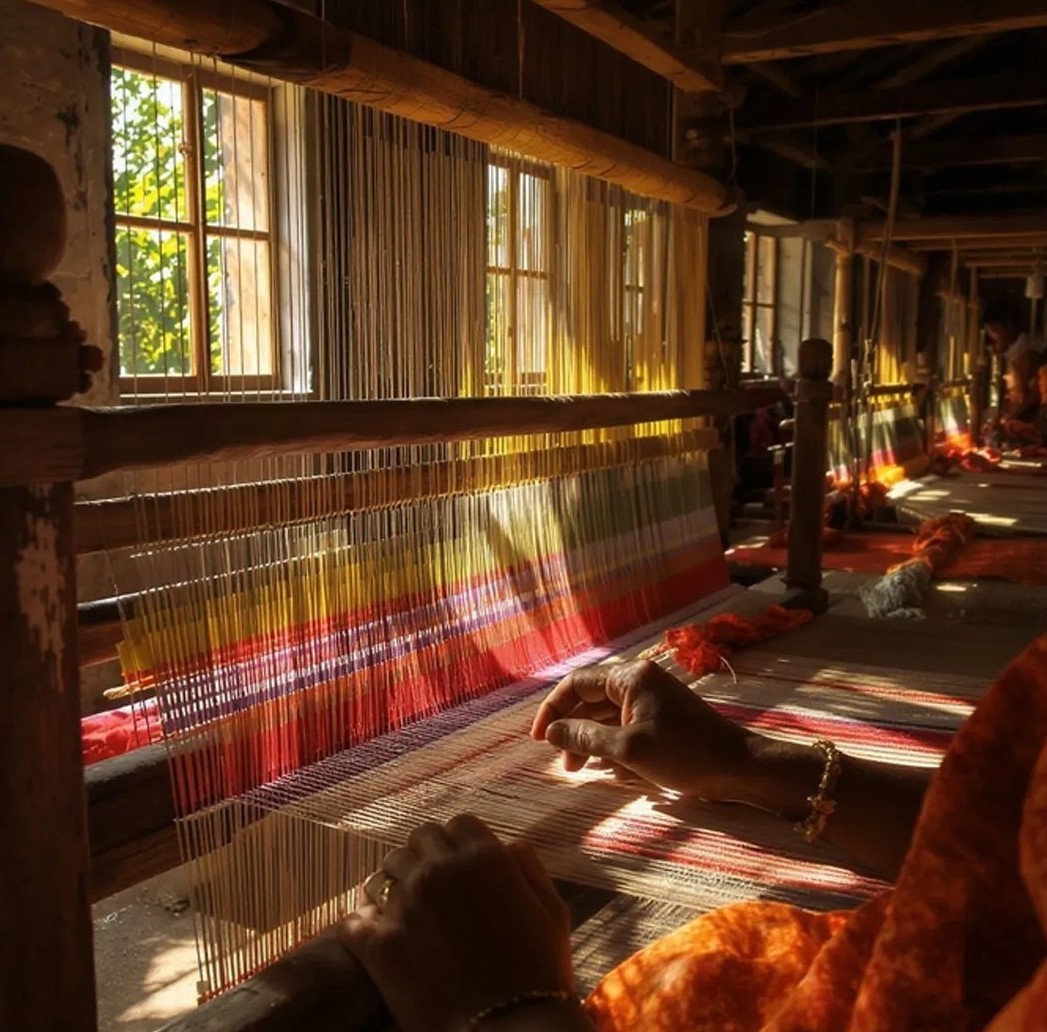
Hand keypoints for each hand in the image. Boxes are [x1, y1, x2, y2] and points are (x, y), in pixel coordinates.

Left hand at [340, 815, 573, 1031]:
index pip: (458, 823)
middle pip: (418, 839)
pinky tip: (374, 939)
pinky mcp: (380, 946)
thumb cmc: (539, 975)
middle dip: (426, 856)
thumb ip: (531, 871)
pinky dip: (362, 927)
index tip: (460, 862)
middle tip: (432, 886)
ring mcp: (407, 905)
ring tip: (403, 911)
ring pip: (384, 871)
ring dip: (394, 885)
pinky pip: (354, 920)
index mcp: (485, 857)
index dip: (459, 842)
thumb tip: (514, 847)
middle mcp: (441, 870)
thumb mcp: (552, 914)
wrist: (510, 1031)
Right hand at [531, 658, 755, 800]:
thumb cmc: (685, 754)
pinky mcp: (660, 719)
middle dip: (572, 730)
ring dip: (590, 741)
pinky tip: (611, 771)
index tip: (539, 739)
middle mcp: (638, 681)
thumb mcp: (628, 749)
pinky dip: (612, 746)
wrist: (739, 767)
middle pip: (589, 700)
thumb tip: (550, 731)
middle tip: (564, 763)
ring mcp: (651, 700)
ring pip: (606, 716)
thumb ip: (585, 737)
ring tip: (580, 770)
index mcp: (630, 677)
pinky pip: (624, 727)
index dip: (553, 709)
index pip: (576, 683)